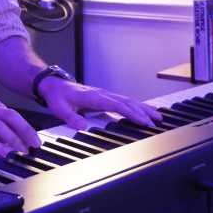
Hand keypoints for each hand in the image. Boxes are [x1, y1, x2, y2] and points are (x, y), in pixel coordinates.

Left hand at [38, 78, 162, 129]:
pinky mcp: (105, 96)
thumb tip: (82, 127)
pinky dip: (136, 105)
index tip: (143, 121)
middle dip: (143, 112)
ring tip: (158, 116)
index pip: (116, 105)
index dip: (131, 113)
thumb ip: (71, 118)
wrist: (54, 84)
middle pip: (127, 102)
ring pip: (128, 100)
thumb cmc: (58, 96)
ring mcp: (105, 94)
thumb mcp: (60, 109)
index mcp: (93, 97)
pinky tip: (145, 111)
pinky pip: (124, 101)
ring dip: (143, 108)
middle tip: (157, 122)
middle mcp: (102, 94)